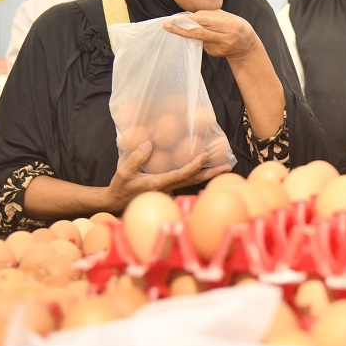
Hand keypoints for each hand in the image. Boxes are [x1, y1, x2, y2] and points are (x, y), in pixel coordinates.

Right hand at [105, 141, 233, 209]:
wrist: (117, 202)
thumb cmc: (120, 186)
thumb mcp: (123, 172)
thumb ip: (135, 158)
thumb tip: (149, 144)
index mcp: (159, 183)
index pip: (182, 175)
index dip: (195, 165)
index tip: (205, 155)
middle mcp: (168, 188)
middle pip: (194, 180)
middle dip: (212, 173)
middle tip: (229, 166)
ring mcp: (170, 189)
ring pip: (194, 181)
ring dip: (209, 174)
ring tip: (224, 166)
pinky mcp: (169, 187)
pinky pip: (188, 180)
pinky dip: (199, 174)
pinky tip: (207, 168)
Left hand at [164, 10, 260, 62]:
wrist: (247, 47)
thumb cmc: (236, 26)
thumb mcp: (228, 17)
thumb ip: (210, 15)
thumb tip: (191, 16)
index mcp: (229, 26)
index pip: (205, 22)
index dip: (190, 20)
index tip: (176, 18)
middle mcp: (224, 38)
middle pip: (198, 33)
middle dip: (181, 29)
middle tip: (167, 25)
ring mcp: (219, 48)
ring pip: (198, 38)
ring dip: (187, 32)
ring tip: (178, 26)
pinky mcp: (215, 54)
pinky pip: (202, 43)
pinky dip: (198, 37)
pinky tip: (203, 35)